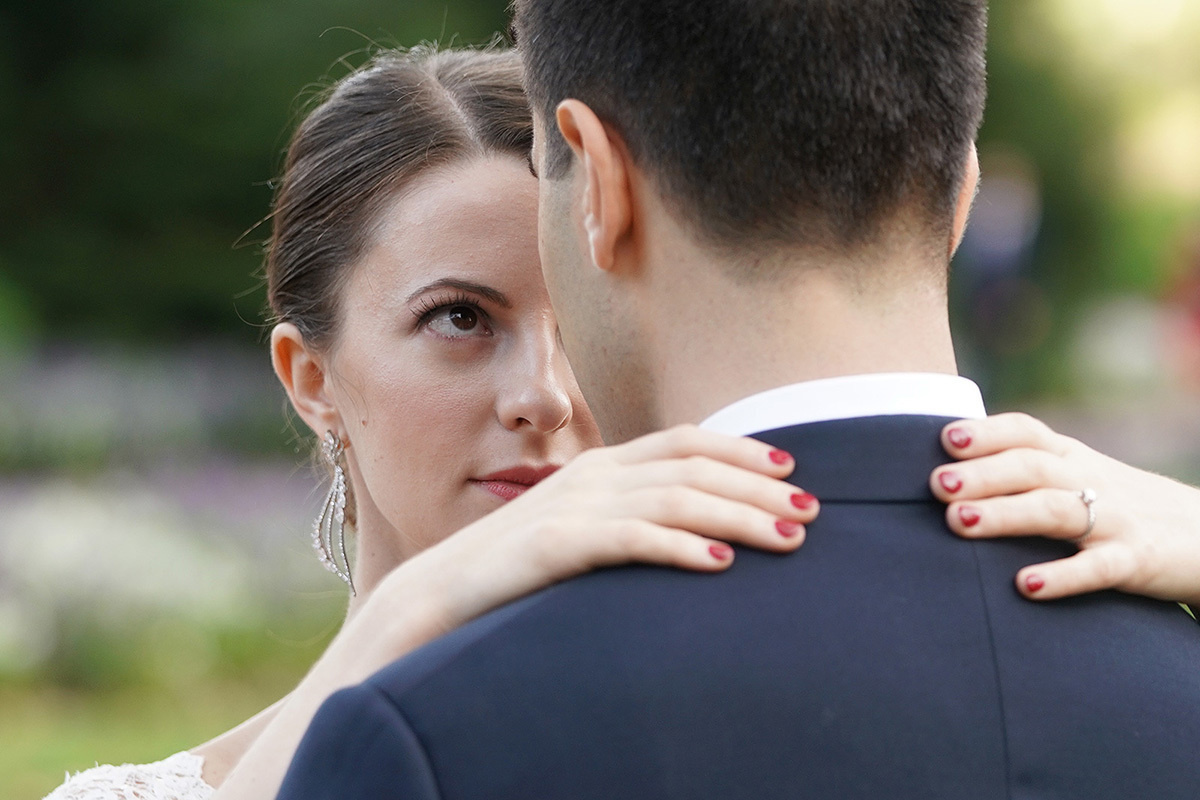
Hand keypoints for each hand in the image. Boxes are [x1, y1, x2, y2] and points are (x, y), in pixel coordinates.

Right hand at [402, 424, 818, 635]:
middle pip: (693, 467)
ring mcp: (575, 506)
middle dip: (759, 487)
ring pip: (675, 499)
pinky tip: (719, 563)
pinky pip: (631, 538)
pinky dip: (680, 545)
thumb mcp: (580, 525)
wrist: (443, 591)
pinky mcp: (557, 545)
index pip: (684, 440)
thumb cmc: (519, 565)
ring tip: (788, 540)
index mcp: (602, 464)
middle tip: (812, 511)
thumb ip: (628, 513)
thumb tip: (691, 523)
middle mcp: (594, 474)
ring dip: (739, 517)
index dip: (741, 450)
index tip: (791, 469)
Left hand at [930, 412, 1199, 605]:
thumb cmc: (1119, 506)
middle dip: (983, 473)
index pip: (1027, 432)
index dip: (987, 432)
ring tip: (960, 521)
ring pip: (1056, 511)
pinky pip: (1097, 568)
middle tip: (937, 485)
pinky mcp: (1136, 561)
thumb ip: (1024, 469)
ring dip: (1006, 515)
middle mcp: (1090, 481)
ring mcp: (1115, 520)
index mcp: (1070, 458)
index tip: (945, 437)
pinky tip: (1025, 586)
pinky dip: (1062, 575)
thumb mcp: (1078, 476)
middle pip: (1031, 468)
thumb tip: (945, 469)